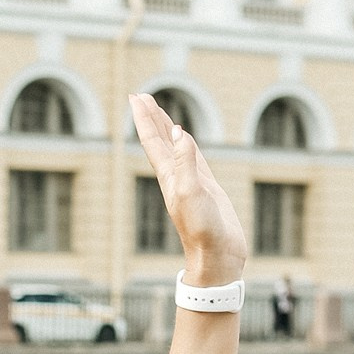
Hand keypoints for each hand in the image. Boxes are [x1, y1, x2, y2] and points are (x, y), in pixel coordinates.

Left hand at [130, 92, 245, 287]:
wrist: (216, 258)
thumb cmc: (202, 231)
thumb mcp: (192, 193)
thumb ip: (185, 162)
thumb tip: (179, 132)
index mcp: (169, 176)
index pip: (153, 141)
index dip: (145, 118)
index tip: (136, 97)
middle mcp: (175, 177)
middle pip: (160, 140)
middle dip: (151, 118)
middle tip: (141, 96)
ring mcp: (190, 182)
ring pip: (176, 147)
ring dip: (167, 128)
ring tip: (160, 111)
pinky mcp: (206, 188)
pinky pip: (193, 158)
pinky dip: (188, 144)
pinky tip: (186, 139)